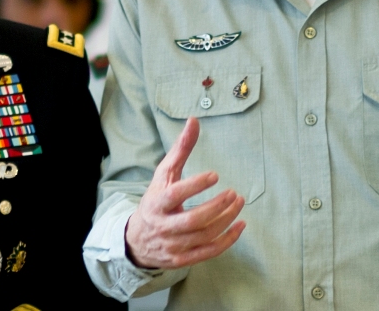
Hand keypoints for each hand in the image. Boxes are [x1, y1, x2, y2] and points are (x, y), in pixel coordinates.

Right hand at [124, 116, 245, 268]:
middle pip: (194, 220)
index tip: (215, 175)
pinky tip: (240, 225)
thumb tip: (194, 120)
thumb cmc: (155, 200)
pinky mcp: (184, 259)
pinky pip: (209, 251)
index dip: (195, 186)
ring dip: (226, 220)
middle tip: (234, 193)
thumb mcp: (163, 174)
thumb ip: (180, 149)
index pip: (175, 195)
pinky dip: (227, 240)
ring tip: (238, 203)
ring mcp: (174, 245)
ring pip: (204, 235)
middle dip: (217, 207)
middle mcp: (164, 226)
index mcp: (157, 203)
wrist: (138, 240)